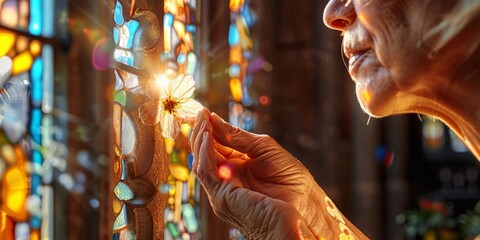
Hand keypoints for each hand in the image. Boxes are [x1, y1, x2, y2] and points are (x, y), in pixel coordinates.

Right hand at [190, 109, 317, 238]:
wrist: (304, 201)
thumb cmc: (290, 177)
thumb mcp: (263, 148)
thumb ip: (237, 136)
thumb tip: (213, 119)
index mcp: (235, 166)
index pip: (213, 146)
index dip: (207, 129)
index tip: (202, 111)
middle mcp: (226, 178)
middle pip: (204, 154)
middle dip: (199, 132)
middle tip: (199, 113)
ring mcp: (222, 189)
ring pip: (201, 163)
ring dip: (200, 140)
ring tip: (202, 120)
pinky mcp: (223, 197)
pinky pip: (207, 172)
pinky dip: (205, 154)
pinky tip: (208, 137)